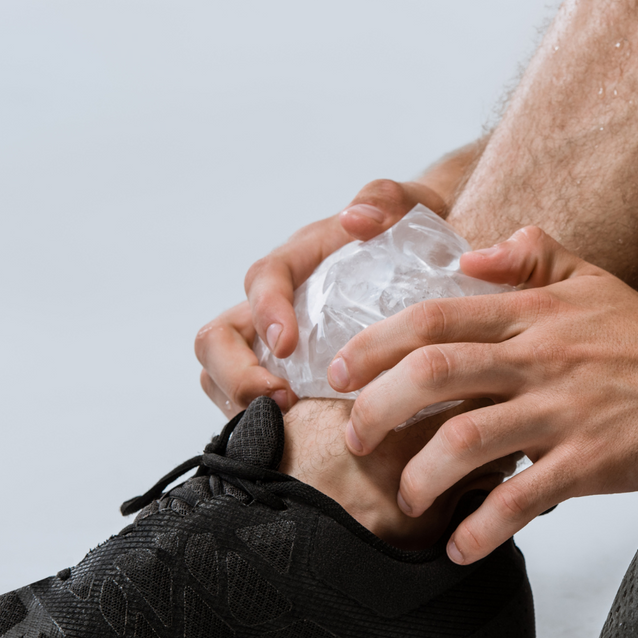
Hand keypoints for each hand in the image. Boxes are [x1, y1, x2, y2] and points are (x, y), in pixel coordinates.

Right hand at [194, 179, 447, 416]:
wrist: (418, 256)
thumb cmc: (406, 231)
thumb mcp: (406, 206)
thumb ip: (385, 199)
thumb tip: (357, 219)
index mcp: (297, 260)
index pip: (262, 280)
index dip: (266, 312)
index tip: (286, 344)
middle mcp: (272, 302)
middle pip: (218, 338)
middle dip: (237, 373)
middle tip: (281, 400)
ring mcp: (269, 342)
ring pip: (220, 374)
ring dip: (241, 403)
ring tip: (286, 425)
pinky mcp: (281, 374)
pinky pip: (248, 400)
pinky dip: (260, 420)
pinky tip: (299, 438)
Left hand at [327, 226, 637, 562]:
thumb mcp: (592, 278)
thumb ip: (529, 256)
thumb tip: (467, 256)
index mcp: (533, 314)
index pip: (432, 317)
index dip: (374, 345)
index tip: (341, 373)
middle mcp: (539, 358)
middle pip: (430, 374)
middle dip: (376, 411)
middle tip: (357, 441)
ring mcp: (564, 411)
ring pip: (464, 440)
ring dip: (420, 478)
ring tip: (408, 501)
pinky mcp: (593, 461)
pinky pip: (520, 499)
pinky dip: (481, 529)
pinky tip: (462, 546)